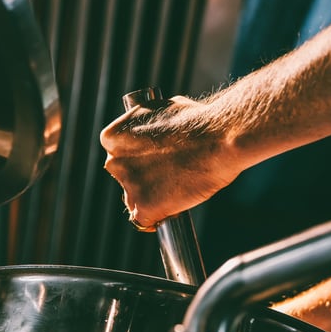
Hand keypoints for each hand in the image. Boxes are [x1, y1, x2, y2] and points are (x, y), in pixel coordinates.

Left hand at [100, 96, 239, 229]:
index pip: (120, 156)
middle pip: (126, 178)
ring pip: (136, 200)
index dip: (140, 159)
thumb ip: (146, 126)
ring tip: (178, 186)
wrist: (219, 140)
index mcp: (111, 138)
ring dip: (152, 198)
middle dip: (144, 178)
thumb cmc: (197, 121)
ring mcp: (128, 187)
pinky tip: (175, 204)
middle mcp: (114, 163)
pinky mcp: (144, 209)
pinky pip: (146, 221)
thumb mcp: (159, 111)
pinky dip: (159, 216)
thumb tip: (150, 130)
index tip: (157, 161)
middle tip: (169, 174)